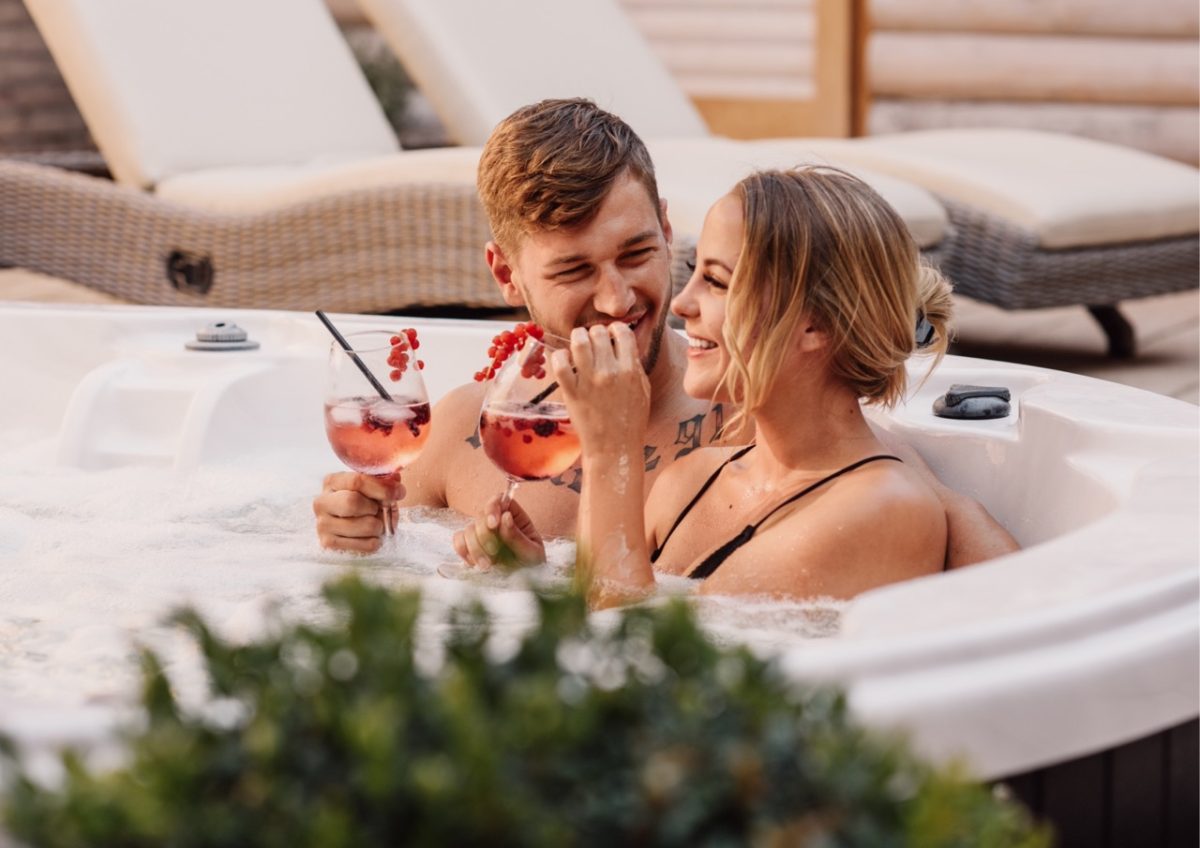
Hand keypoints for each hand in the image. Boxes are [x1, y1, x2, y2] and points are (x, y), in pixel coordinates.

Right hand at [313, 471, 403, 552]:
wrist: (354, 528)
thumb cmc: (366, 504)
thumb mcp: (374, 490)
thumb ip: (384, 482)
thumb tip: (395, 481)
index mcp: (332, 482)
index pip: (356, 481)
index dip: (382, 487)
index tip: (399, 492)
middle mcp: (322, 502)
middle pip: (352, 502)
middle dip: (375, 508)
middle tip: (380, 511)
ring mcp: (323, 524)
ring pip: (364, 526)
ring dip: (379, 526)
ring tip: (377, 525)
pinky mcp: (329, 544)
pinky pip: (366, 544)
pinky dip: (376, 541)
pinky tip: (371, 537)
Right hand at [451, 494, 544, 569]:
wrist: (523, 586)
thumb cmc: (531, 566)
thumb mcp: (531, 553)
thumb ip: (517, 537)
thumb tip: (505, 516)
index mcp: (515, 517)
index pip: (499, 500)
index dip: (492, 508)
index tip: (494, 524)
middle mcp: (496, 522)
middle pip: (480, 516)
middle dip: (485, 537)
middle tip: (494, 554)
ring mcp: (481, 533)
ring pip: (468, 530)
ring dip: (475, 549)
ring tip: (487, 566)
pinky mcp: (470, 545)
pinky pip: (458, 540)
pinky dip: (464, 551)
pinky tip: (475, 563)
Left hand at [551, 324, 649, 457]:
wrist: (615, 448)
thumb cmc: (631, 421)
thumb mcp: (643, 390)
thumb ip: (635, 366)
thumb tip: (626, 345)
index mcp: (630, 370)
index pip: (622, 333)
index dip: (615, 329)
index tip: (611, 333)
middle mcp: (610, 372)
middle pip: (598, 333)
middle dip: (595, 332)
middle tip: (593, 340)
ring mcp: (589, 382)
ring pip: (579, 342)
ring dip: (577, 337)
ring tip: (578, 342)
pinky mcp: (572, 392)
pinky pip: (560, 364)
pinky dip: (559, 357)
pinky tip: (564, 359)